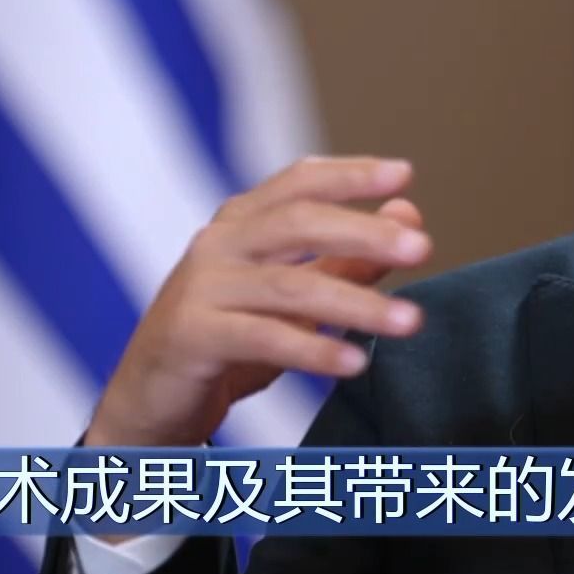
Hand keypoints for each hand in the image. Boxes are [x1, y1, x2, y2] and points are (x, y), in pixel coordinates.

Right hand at [85, 156, 429, 449]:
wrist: (150, 398)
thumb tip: (407, 217)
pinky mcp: (190, 335)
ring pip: (289, 285)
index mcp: (242, 222)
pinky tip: (355, 362)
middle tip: (423, 248)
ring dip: (357, 303)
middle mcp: (219, 244)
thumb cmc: (229, 339)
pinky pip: (263, 337)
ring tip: (410, 320)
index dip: (350, 174)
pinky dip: (314, 349)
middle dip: (365, 232)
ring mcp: (200, 287)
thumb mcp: (293, 297)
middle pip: (299, 223)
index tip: (404, 175)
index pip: (299, 183)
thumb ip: (347, 258)